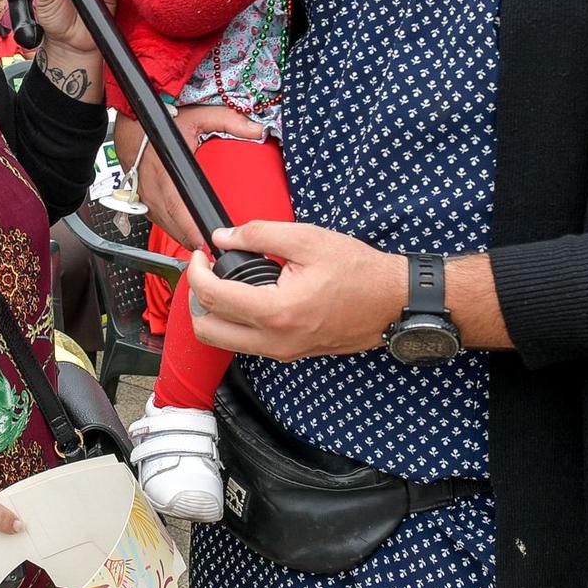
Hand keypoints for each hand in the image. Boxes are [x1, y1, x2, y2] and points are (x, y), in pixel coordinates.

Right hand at [112, 106, 265, 250]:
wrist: (129, 122)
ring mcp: (145, 197)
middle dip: (194, 238)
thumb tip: (255, 129)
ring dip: (183, 234)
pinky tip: (185, 227)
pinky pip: (158, 220)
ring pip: (166, 226)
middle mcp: (152, 189)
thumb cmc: (158, 121)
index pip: (180, 209)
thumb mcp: (197, 116)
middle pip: (174, 226)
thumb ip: (228, 120)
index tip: (208, 241)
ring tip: (202, 240)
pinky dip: (172, 226)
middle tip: (215, 246)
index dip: (193, 229)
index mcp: (166, 172)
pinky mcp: (142, 200)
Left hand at [185, 221, 407, 360]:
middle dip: (197, 298)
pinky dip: (236, 322)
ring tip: (226, 281)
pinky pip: (248, 343)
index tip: (201, 254)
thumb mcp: (307, 239)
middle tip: (207, 272)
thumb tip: (223, 237)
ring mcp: (282, 351)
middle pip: (208, 331)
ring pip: (225, 342)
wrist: (391, 301)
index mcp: (276, 311)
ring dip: (215, 313)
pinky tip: (248, 295)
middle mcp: (276, 340)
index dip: (196, 271)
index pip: (213, 297)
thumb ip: (259, 234)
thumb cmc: (358, 271)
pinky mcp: (290, 353)